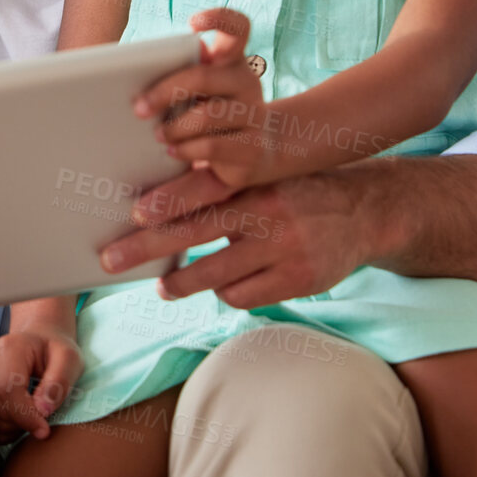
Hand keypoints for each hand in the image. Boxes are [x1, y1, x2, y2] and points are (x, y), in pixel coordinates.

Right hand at [0, 328, 81, 443]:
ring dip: (16, 427)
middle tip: (44, 415)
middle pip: (0, 408)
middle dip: (25, 422)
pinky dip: (6, 429)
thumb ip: (59, 383)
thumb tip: (42, 410)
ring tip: (33, 412)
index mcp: (8, 347)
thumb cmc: (54, 352)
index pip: (9, 389)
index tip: (44, 430)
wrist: (36, 344)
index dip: (26, 415)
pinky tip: (20, 415)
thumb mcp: (69, 360)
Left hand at [102, 166, 376, 308]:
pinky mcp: (300, 281)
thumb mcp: (263, 180)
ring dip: (183, 283)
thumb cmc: (296, 193)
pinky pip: (245, 296)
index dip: (166, 204)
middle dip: (147, 250)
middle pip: (194, 234)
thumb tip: (159, 205)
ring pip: (217, 277)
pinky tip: (224, 285)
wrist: (365, 211)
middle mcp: (267, 214)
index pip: (200, 194)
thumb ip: (222, 189)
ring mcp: (285, 250)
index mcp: (253, 184)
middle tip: (111, 260)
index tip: (132, 214)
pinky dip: (228, 292)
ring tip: (164, 287)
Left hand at [136, 9, 271, 189]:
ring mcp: (253, 114)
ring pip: (207, 115)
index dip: (218, 18)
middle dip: (164, 92)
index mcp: (231, 60)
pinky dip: (186, 149)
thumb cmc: (209, 111)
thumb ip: (178, 76)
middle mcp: (246, 82)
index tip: (193, 23)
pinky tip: (173, 151)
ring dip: (174, 127)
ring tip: (158, 135)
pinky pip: (212, 146)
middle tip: (139, 108)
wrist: (254, 153)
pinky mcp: (252, 147)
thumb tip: (138, 90)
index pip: (236, 28)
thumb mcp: (197, 91)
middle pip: (203, 76)